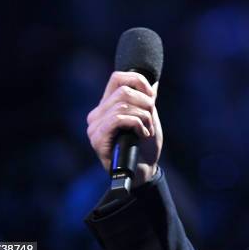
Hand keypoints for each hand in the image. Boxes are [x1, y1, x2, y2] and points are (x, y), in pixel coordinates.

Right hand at [86, 71, 162, 186]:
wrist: (143, 172)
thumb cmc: (145, 146)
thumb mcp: (148, 118)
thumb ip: (146, 101)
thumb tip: (153, 82)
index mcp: (106, 106)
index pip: (117, 78)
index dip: (138, 80)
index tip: (152, 96)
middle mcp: (96, 115)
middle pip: (123, 90)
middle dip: (145, 102)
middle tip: (151, 118)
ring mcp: (94, 128)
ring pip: (122, 104)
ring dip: (143, 115)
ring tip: (148, 129)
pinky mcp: (97, 140)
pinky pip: (118, 119)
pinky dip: (137, 123)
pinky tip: (142, 134)